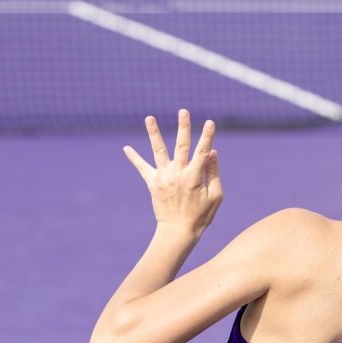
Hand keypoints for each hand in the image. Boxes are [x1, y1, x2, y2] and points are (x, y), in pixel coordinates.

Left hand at [123, 109, 222, 235]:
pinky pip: (142, 168)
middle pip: (181, 145)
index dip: (207, 136)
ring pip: (158, 151)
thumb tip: (212, 153)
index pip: (203, 152)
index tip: (210, 122)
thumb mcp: (215, 196)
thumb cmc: (201, 216)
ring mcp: (163, 177)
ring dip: (154, 133)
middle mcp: (177, 173)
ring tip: (149, 118)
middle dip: (183, 127)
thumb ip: (213, 173)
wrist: (177, 231)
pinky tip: (126, 148)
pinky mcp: (153, 183)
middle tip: (183, 111)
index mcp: (194, 177)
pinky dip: (134, 158)